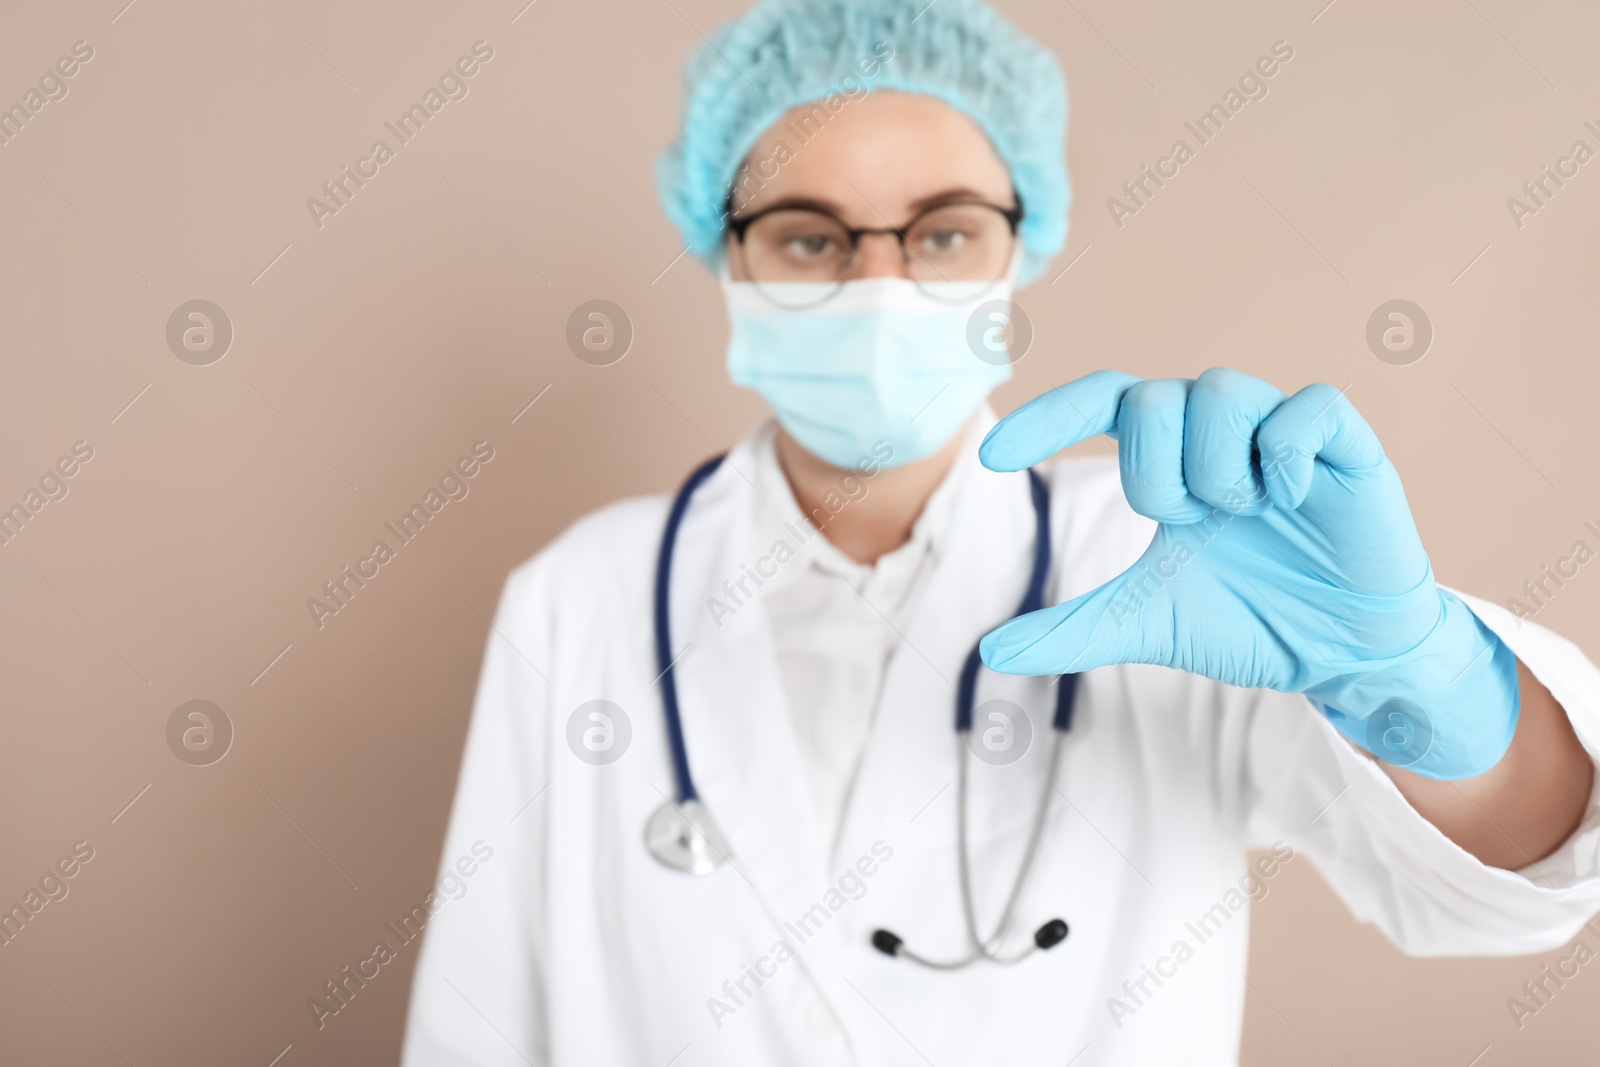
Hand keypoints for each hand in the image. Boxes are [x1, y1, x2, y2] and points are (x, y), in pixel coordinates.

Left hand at [977, 368, 1519, 779]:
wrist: (1342, 653)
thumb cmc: (1249, 618)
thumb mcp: (1147, 624)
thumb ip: (1072, 630)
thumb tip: (990, 650)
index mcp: (1169, 459)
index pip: (1102, 402)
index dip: (1047, 417)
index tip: (991, 457)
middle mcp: (1218, 431)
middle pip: (1152, 399)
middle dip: (1155, 475)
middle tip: (1192, 525)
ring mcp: (1281, 433)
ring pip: (1221, 388)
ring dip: (1217, 466)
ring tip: (1247, 515)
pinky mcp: (1347, 447)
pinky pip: (1311, 407)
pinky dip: (1289, 451)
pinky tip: (1291, 497)